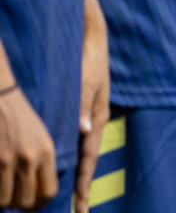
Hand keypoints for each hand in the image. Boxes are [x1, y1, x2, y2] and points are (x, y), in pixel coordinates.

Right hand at [0, 85, 57, 210]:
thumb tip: (42, 189)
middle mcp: (28, 158)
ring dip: (3, 201)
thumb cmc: (21, 117)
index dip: (40, 205)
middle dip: (19, 206)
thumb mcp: (41, 136)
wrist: (1, 97)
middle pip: (25, 202)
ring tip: (3, 193)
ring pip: (4, 201)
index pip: (48, 192)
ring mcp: (6, 160)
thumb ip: (43, 161)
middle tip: (14, 201)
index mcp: (46, 152)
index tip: (33, 205)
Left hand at [75, 0, 108, 212]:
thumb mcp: (87, 83)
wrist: (90, 39)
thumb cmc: (89, 60)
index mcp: (97, 117)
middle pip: (86, 161)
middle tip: (77, 210)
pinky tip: (59, 165)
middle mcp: (92, 121)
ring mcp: (86, 117)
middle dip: (82, 186)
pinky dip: (69, 157)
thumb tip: (83, 131)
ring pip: (79, 152)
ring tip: (67, 197)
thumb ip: (84, 107)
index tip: (81, 205)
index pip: (90, 157)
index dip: (85, 183)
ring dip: (74, 174)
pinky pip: (73, 140)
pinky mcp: (78, 111)